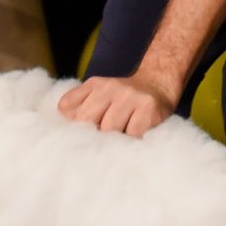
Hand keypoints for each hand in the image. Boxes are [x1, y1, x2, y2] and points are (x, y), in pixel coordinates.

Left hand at [57, 75, 174, 137]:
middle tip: (100, 143)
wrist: (159, 82)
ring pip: (109, 129)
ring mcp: (130, 96)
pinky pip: (132, 134)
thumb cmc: (125, 99)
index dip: (70, 124)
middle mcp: (110, 87)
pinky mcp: (147, 107)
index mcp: (94, 84)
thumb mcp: (101, 94)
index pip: (66, 106)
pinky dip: (130, 142)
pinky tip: (132, 142)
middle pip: (86, 119)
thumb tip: (71, 137)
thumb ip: (84, 108)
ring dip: (113, 141)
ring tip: (118, 143)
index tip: (81, 133)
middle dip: (92, 134)